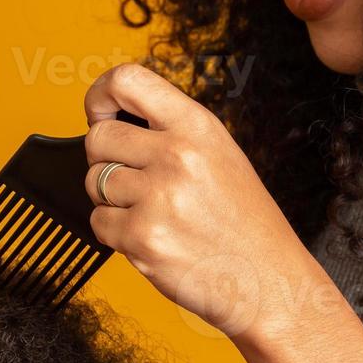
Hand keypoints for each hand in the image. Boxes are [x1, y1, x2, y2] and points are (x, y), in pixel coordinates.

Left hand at [83, 62, 323, 345]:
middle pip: (97, 138)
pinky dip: (116, 234)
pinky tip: (153, 237)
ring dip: (112, 201)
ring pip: (93, 183)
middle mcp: (177, 155)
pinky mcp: (143, 237)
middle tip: (135, 181)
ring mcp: (158, 197)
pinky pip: (98, 222)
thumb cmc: (244, 223)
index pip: (127, 80)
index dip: (100, 95)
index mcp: (197, 126)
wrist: (269, 282)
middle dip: (104, 160)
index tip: (98, 113)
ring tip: (153, 213)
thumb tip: (110, 120)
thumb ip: (169, 132)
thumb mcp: (219, 155)